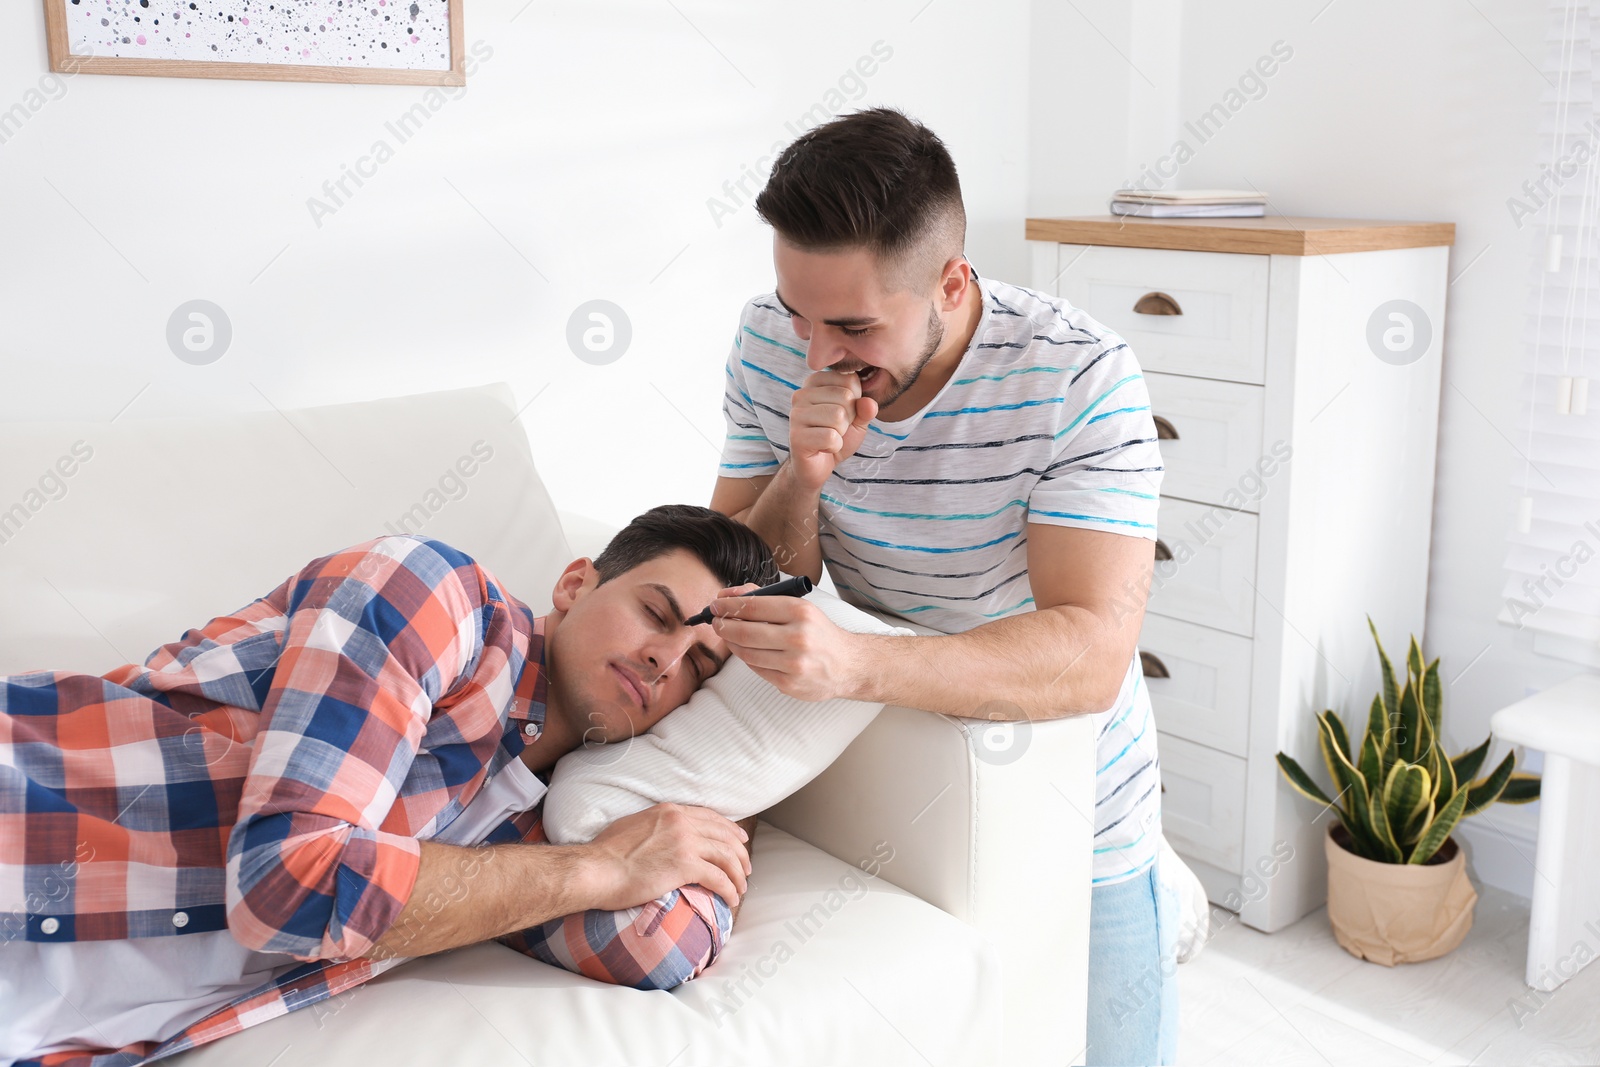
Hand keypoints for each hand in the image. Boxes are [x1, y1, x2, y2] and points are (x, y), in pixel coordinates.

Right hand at [582, 803, 750, 911]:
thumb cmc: (605, 854)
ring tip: (741, 887)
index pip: (709, 817)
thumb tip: (659, 837)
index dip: (729, 829)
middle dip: (739, 853)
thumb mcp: (633, 826)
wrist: (596, 868)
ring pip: (726, 856)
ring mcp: (685, 842)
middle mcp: (681, 822)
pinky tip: (732, 899)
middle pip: (724, 835)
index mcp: (669, 811)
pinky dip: (729, 889)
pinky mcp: (685, 865)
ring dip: (738, 874)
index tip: (739, 839)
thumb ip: (654, 828)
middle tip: (746, 867)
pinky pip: (718, 878)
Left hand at [711, 589, 862, 700]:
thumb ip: (765, 598)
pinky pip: (757, 669)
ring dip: (732, 643)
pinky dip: (747, 658)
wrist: (848, 665)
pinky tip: (746, 650)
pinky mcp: (789, 683)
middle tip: (715, 621)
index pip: (753, 606)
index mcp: (801, 612)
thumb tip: (729, 595)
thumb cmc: (820, 633)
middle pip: (745, 631)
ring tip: (727, 635)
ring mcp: (794, 663)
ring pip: (747, 653)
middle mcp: (798, 637)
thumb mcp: (800, 608)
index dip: (729, 606)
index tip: (716, 605)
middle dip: (724, 625)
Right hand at [788, 369, 878, 489]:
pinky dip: (834, 447)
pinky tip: (823, 448)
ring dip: (841, 433)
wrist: (818, 465)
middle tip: (834, 429)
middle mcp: (801, 394)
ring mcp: (796, 414)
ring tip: (828, 437)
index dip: (855, 402)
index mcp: (815, 382)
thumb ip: (865, 409)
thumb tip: (869, 403)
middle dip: (848, 419)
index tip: (841, 413)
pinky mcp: (796, 436)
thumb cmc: (836, 437)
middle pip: (845, 397)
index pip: (850, 380)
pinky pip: (831, 437)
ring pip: (838, 417)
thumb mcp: (857, 420)